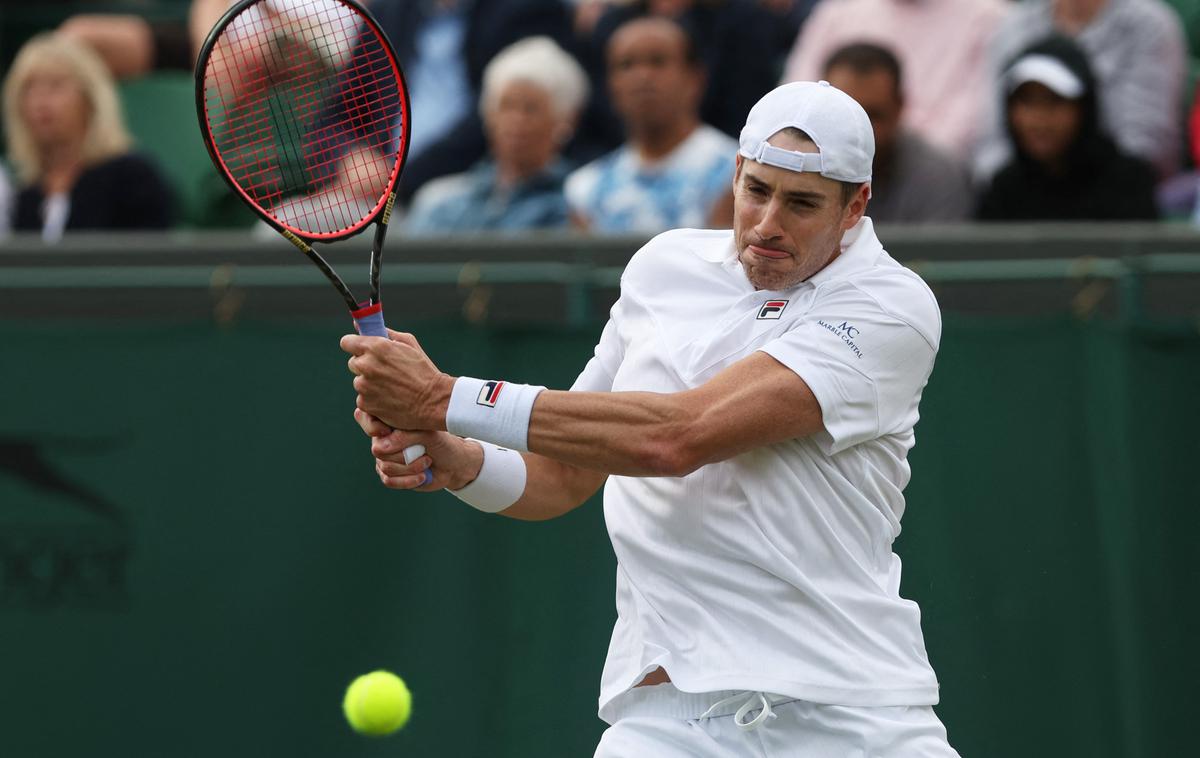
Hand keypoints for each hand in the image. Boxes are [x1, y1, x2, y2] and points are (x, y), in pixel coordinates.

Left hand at [342, 329, 453, 430]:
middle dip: (365, 365)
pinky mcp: (365, 403)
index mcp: (376, 347)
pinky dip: (373, 399)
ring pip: (359, 381)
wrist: (433, 401)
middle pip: (353, 363)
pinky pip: (363, 398)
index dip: (354, 345)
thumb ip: (385, 333)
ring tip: (391, 387)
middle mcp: (367, 365)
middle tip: (384, 370)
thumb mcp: (409, 344)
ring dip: (370, 383)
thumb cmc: (424, 371)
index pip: (347, 342)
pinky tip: (389, 398)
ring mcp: (364, 386)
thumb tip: (363, 326)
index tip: (359, 349)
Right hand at [356, 412, 483, 491]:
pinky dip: (408, 481)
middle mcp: (385, 438)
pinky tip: (422, 476)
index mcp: (392, 422)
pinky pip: (389, 481)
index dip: (371, 426)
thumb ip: (404, 436)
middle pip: (378, 449)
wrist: (454, 464)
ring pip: (385, 467)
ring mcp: (386, 458)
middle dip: (404, 454)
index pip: (365, 418)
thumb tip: (381, 446)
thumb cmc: (443, 443)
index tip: (387, 430)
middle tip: (425, 451)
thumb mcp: (428, 434)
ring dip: (410, 468)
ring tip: (427, 462)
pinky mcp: (391, 475)